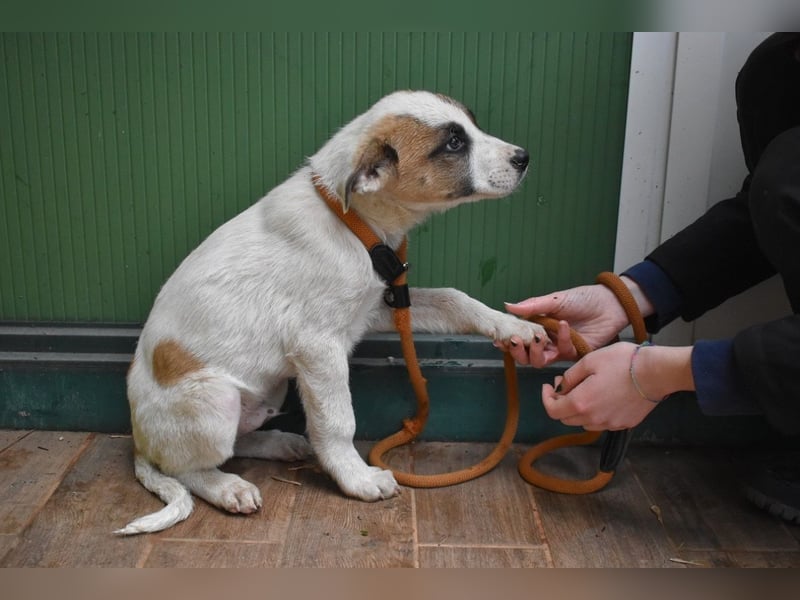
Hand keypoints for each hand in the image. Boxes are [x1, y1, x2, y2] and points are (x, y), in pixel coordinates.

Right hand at [503, 282, 631, 365]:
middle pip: (525, 355)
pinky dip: (561, 339)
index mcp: (537, 325)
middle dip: (518, 351)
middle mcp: (546, 339)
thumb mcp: (555, 299)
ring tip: (537, 339)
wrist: (610, 304)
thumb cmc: (583, 298)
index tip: (500, 339)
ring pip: (539, 360)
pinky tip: (563, 325)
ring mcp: (558, 348)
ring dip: (535, 352)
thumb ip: (532, 306)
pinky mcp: (573, 354)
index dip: (508, 341)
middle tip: (516, 341)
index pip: (518, 337)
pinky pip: (561, 353)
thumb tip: (507, 306)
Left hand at [540, 342, 693, 430]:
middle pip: (567, 418)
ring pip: (584, 421)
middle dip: (561, 402)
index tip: (548, 386)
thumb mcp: (589, 361)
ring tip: (586, 389)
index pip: (552, 411)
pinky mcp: (625, 424)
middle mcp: (593, 419)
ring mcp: (610, 424)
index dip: (546, 398)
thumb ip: (570, 376)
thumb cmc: (622, 362)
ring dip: (579, 409)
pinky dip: (596, 412)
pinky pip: (603, 422)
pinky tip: (604, 396)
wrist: (656, 372)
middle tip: (566, 384)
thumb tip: (561, 387)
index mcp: (581, 403)